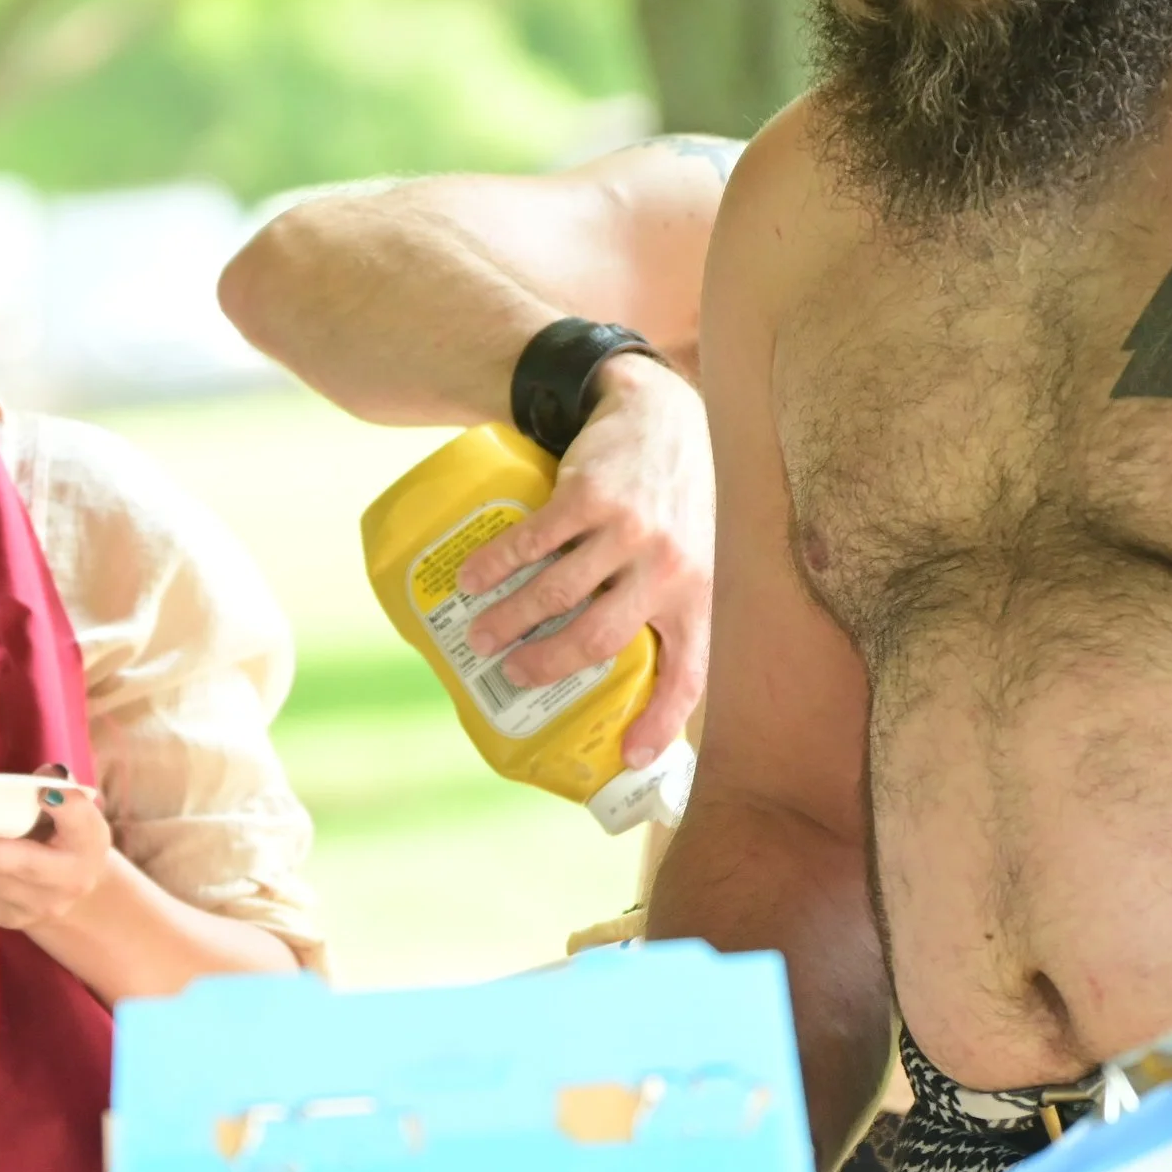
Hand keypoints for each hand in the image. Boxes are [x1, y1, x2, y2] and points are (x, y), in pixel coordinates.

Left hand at [0, 776, 114, 932]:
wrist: (74, 896)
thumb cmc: (71, 842)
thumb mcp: (80, 814)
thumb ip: (66, 795)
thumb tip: (45, 777)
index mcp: (87, 846)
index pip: (79, 823)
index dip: (64, 810)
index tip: (43, 795)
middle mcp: (63, 884)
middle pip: (18, 864)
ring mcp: (33, 907)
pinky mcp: (6, 917)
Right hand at [456, 352, 714, 765]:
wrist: (661, 414)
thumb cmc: (677, 498)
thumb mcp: (699, 554)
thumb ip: (672, 608)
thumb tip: (632, 677)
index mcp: (698, 595)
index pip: (688, 673)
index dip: (660, 723)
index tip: (626, 757)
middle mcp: (669, 568)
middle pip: (599, 640)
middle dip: (546, 666)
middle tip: (513, 676)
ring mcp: (630, 531)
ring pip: (557, 594)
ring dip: (509, 620)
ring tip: (481, 635)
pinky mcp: (591, 495)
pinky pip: (534, 542)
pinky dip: (496, 565)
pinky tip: (472, 579)